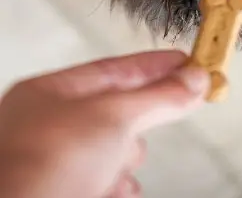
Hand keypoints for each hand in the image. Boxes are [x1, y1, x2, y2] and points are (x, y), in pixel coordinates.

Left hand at [0, 50, 209, 197]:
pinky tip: (115, 189)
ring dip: (126, 160)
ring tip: (119, 166)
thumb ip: (159, 96)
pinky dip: (119, 185)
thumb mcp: (115, 115)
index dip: (155, 65)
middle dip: (141, 119)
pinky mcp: (68, 190)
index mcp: (47, 95)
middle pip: (117, 112)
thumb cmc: (40, 164)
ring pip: (115, 151)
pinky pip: (109, 182)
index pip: (114, 70)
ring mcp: (56, 163)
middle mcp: (47, 127)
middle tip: (180, 105)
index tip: (190, 64)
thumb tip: (193, 80)